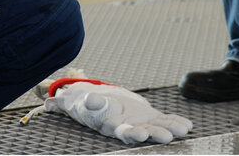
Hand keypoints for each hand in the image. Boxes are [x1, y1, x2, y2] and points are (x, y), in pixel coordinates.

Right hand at [44, 81, 191, 144]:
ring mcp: (140, 122)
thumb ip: (73, 103)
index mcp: (110, 126)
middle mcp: (128, 127)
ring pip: (157, 127)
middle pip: (143, 132)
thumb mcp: (78, 102)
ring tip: (183, 129)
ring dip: (170, 129)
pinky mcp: (148, 116)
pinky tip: (186, 124)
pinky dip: (174, 121)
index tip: (139, 134)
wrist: (97, 103)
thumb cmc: (84, 104)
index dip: (132, 134)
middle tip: (167, 136)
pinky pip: (163, 119)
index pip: (122, 132)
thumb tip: (51, 102)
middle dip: (155, 134)